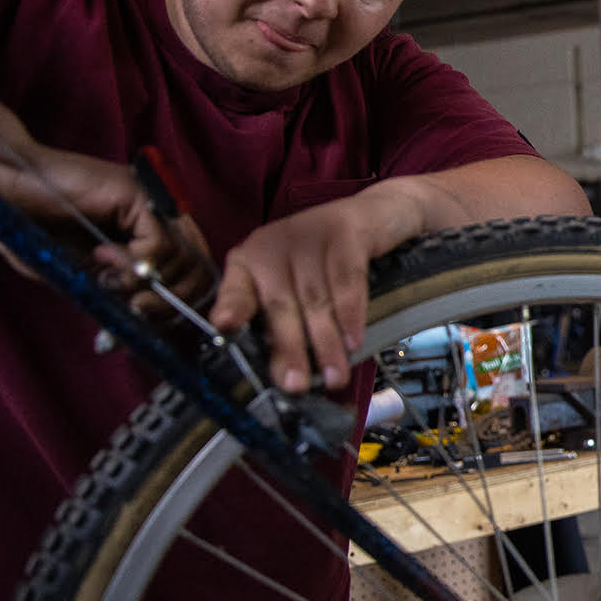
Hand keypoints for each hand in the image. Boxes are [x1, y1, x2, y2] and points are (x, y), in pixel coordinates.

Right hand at [0, 132, 213, 318]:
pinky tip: (100, 253)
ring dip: (144, 283)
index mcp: (157, 239)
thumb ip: (120, 295)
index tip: (146, 326)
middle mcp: (165, 220)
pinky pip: (160, 243)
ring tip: (106, 277)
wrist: (7, 191)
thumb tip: (148, 324)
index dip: (176, 310)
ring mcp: (156, 204)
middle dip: (168, 304)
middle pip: (199, 272)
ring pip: (184, 260)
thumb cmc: (39, 229)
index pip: (193, 280)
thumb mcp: (86, 275)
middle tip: (132, 309)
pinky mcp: (141, 194)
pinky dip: (132, 262)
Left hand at [207, 190, 409, 392]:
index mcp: (252, 259)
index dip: (231, 305)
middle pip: (280, 302)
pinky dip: (351, 314)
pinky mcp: (344, 232)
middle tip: (297, 384)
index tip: (224, 326)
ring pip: (315, 298)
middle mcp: (273, 244)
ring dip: (326, 341)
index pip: (236, 287)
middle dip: (289, 347)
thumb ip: (287, 323)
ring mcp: (309, 234)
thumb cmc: (330, 261)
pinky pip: (346, 280)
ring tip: (335, 375)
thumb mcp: (299, 287)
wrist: (376, 216)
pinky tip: (355, 340)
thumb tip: (287, 377)